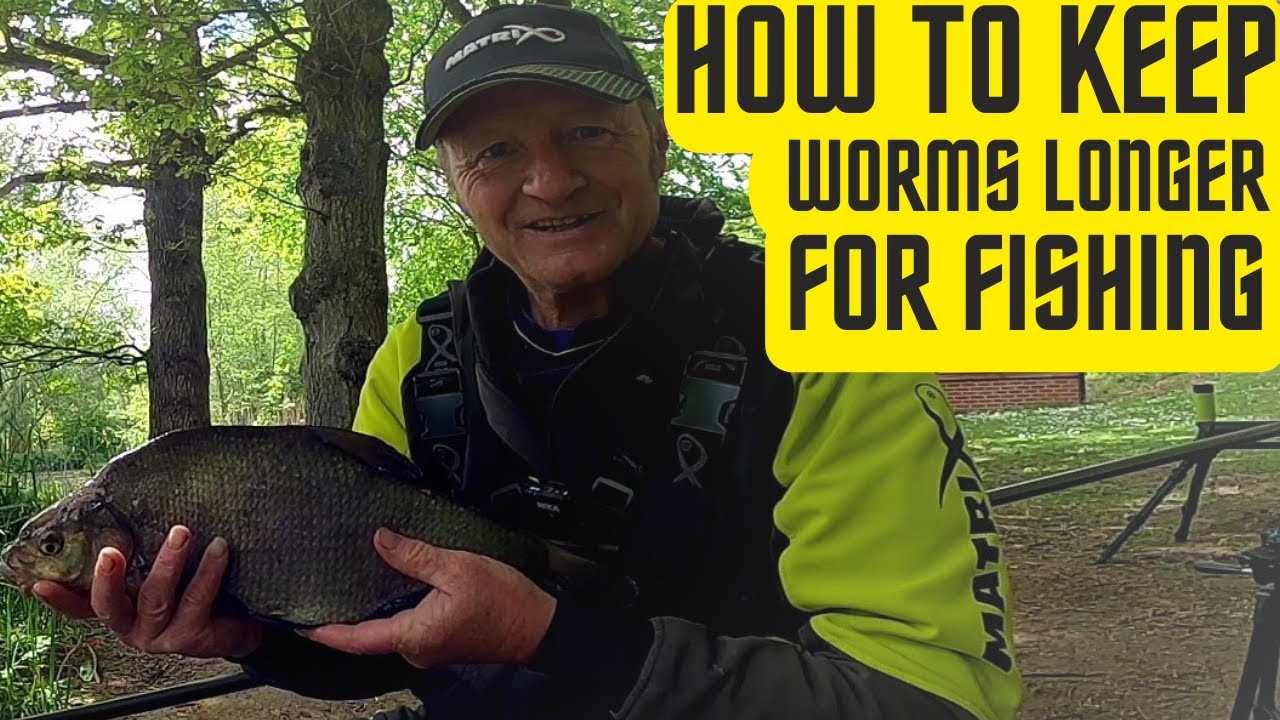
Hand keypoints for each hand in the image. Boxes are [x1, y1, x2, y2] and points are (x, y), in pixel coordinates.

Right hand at [34, 525, 262, 658]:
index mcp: (121, 610)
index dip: (60, 598)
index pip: (82, 606)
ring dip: (168, 563)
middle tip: (110, 551)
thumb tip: (126, 501)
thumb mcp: (164, 571)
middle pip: (109, 606)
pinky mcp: (190, 639)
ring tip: (181, 532)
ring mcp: (159, 636)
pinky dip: (208, 572)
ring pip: (155, 599)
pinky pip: (197, 601)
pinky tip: (219, 549)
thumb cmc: (195, 589)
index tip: (39, 582)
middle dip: (107, 578)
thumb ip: (142, 552)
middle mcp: (132, 628)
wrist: (240, 622)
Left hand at [302, 528, 556, 668]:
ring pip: (391, 629)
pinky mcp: (443, 641)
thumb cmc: (503, 602)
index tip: (301, 624)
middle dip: (347, 617)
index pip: (357, 640)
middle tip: (325, 590)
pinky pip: (410, 626)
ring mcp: (430, 648)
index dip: (326, 633)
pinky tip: (395, 586)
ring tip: (356, 582)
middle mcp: (417, 648)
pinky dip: (396, 609)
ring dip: (374, 611)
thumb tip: (379, 540)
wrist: (538, 626)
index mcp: (414, 634)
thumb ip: (415, 556)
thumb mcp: (456, 569)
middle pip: (370, 635)